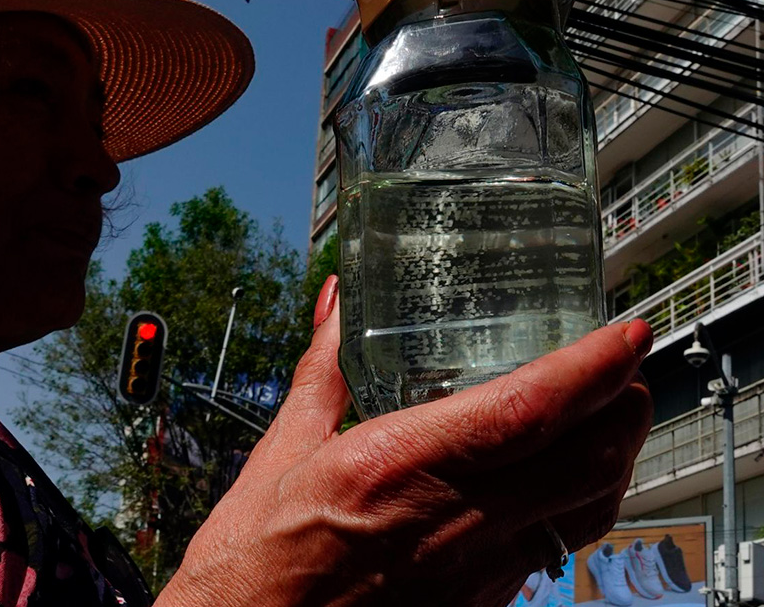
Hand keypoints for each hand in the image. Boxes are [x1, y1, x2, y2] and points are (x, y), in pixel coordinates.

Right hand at [157, 276, 652, 606]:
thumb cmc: (254, 564)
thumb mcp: (279, 453)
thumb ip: (323, 371)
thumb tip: (339, 304)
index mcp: (394, 467)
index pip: (525, 412)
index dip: (591, 368)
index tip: (623, 332)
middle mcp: (448, 521)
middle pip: (585, 462)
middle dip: (626, 405)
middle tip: (627, 364)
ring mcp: (473, 572)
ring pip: (586, 511)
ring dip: (615, 455)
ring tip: (610, 413)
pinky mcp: (478, 605)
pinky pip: (557, 548)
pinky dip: (579, 501)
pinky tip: (558, 479)